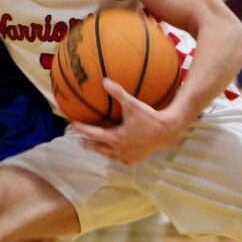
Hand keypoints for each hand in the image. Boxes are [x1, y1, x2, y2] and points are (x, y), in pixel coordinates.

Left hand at [71, 79, 185, 164]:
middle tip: (79, 141)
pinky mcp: (136, 159)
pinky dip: (116, 157)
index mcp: (115, 138)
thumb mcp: (132, 104)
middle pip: (98, 148)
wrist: (168, 131)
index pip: (93, 134)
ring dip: (101, 151)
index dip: (82, 129)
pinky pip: (122, 160)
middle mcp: (119, 149)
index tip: (73, 125)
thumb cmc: (149, 117)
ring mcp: (128, 156)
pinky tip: (117, 154)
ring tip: (96, 148)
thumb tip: (104, 80)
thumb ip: (118, 93)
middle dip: (88, 144)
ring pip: (109, 156)